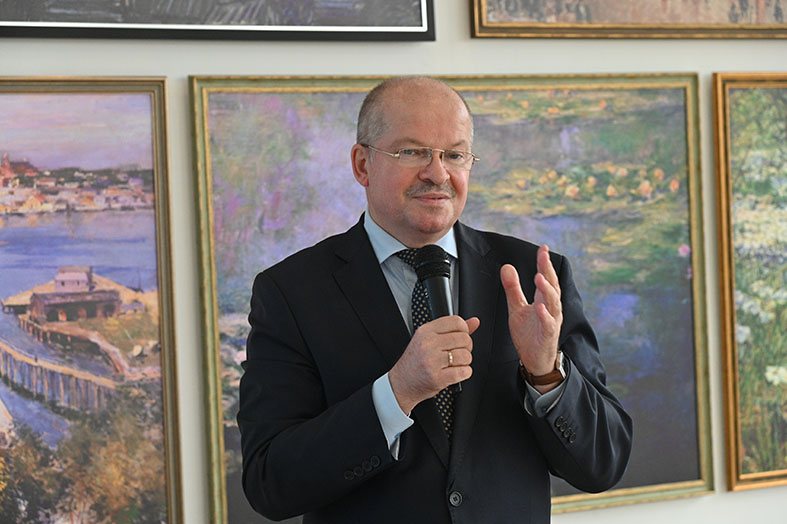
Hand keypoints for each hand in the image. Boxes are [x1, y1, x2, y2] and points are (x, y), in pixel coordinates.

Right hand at [388, 316, 479, 413]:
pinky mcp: (437, 378)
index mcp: (425, 331)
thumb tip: (475, 321)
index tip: (461, 337)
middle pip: (464, 339)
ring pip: (466, 356)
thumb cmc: (415, 362)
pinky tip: (455, 372)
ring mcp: (432, 361)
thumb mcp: (428, 340)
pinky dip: (464, 373)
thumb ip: (452, 330)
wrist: (401, 384)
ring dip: (465, 361)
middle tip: (457, 353)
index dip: (464, 330)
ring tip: (455, 364)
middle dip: (466, 347)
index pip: (456, 322)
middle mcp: (428, 344)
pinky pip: (464, 372)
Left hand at [500, 245, 562, 392]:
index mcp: (543, 300)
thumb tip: (507, 267)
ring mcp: (551, 322)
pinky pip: (549, 324)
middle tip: (543, 257)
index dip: (544, 264)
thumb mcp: (516, 308)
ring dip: (547, 290)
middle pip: (552, 286)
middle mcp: (551, 308)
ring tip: (539, 278)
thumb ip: (512, 289)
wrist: (535, 359)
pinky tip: (540, 307)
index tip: (542, 249)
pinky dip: (545, 315)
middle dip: (548, 271)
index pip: (546, 278)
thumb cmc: (529, 334)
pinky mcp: (548, 335)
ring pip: (553, 303)